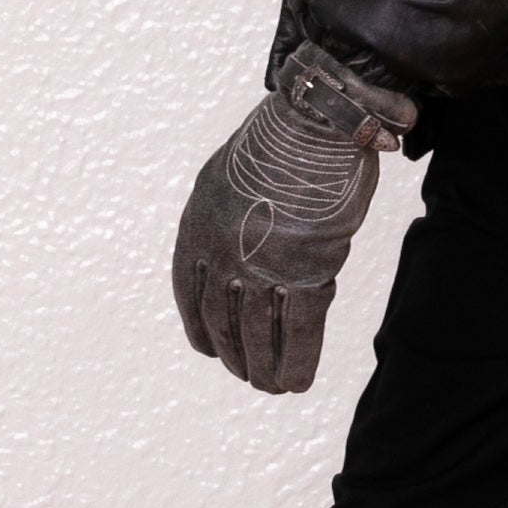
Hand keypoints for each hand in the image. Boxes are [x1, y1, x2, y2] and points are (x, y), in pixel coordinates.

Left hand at [172, 45, 416, 393]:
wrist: (318, 119)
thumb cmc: (286, 138)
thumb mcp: (235, 173)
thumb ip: (232, 211)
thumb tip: (241, 235)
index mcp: (197, 226)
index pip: (189, 293)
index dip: (200, 328)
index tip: (211, 351)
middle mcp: (219, 252)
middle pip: (221, 320)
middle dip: (234, 354)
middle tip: (248, 376)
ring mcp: (261, 265)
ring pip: (256, 334)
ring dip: (263, 367)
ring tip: (272, 387)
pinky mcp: (305, 272)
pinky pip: (296, 331)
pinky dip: (296, 361)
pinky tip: (298, 381)